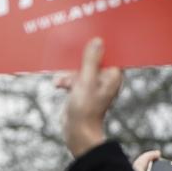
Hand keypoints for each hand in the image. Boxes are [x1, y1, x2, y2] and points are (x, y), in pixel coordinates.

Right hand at [54, 38, 121, 156]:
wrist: (76, 131)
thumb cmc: (85, 109)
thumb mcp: (86, 81)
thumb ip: (91, 61)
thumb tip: (98, 41)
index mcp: (112, 75)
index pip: (108, 54)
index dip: (98, 46)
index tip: (86, 39)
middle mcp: (105, 79)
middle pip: (91, 60)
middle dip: (76, 63)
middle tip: (67, 63)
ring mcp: (93, 84)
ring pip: (79, 69)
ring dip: (68, 74)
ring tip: (61, 82)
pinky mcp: (82, 90)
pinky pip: (73, 78)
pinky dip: (65, 80)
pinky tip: (59, 85)